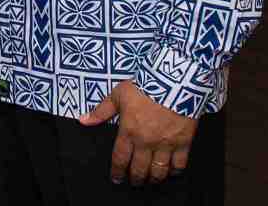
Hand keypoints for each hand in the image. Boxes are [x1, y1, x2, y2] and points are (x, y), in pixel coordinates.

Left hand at [80, 81, 197, 185]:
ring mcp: (166, 144)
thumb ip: (101, 111)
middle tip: (134, 183)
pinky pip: (180, 164)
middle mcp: (146, 142)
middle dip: (135, 179)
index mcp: (128, 132)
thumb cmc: (144, 88)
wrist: (173, 84)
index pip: (120, 158)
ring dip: (154, 178)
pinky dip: (175, 171)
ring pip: (159, 170)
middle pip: (139, 168)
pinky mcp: (184, 142)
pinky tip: (172, 173)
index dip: (117, 171)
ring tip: (151, 181)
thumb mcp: (118, 96)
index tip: (116, 179)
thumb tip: (83, 120)